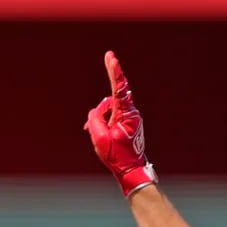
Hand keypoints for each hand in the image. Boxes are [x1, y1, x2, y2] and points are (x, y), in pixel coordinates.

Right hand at [84, 51, 156, 196]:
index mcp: (125, 114)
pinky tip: (100, 135)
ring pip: (110, 109)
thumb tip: (96, 111)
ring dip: (101, 119)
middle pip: (112, 99)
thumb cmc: (116, 155)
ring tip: (96, 136)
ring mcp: (131, 117)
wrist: (131, 169)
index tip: (111, 57)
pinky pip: (113, 116)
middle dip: (105, 98)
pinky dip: (105, 122)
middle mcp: (131, 113)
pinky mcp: (129, 122)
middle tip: (104, 77)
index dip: (114, 71)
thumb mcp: (99, 137)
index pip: (119, 89)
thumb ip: (95, 118)